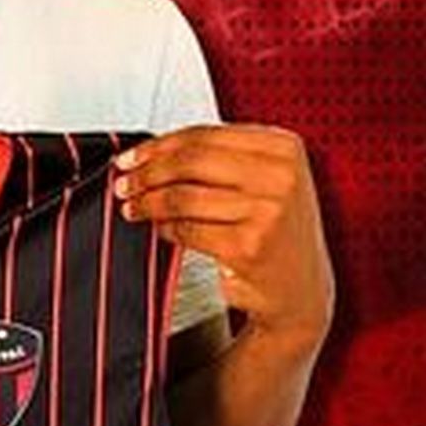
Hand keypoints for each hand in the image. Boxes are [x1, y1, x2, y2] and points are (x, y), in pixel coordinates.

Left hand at [112, 124, 333, 348]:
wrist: (301, 290)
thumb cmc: (275, 230)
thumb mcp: (264, 180)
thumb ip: (220, 158)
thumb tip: (151, 151)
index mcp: (283, 148)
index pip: (204, 134)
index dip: (159, 145)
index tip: (132, 156)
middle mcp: (280, 176)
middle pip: (190, 161)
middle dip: (147, 171)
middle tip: (124, 181)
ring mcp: (268, 211)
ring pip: (184, 196)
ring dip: (149, 202)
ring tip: (132, 206)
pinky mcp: (249, 246)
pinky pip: (189, 230)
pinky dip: (166, 228)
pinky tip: (159, 228)